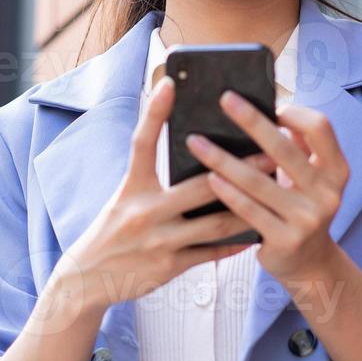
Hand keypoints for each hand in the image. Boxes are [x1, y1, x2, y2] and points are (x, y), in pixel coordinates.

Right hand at [42, 75, 276, 328]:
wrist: (88, 277)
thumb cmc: (114, 228)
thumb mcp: (125, 196)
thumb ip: (153, 177)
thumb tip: (194, 151)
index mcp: (131, 187)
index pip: (142, 143)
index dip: (154, 111)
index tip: (170, 83)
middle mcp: (143, 211)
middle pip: (199, 186)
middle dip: (238, 169)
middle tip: (269, 155)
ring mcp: (158, 240)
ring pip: (214, 222)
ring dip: (247, 207)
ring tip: (273, 192)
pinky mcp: (169, 266)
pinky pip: (211, 251)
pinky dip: (235, 242)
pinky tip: (255, 233)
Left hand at [185, 90, 346, 284]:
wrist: (308, 263)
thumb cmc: (299, 207)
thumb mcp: (309, 178)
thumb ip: (296, 146)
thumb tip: (263, 108)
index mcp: (337, 170)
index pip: (320, 128)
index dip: (295, 113)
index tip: (268, 104)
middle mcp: (328, 194)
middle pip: (284, 149)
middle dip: (252, 121)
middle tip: (224, 99)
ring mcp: (308, 219)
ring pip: (258, 181)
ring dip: (223, 159)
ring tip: (196, 142)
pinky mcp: (285, 240)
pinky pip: (249, 210)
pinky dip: (227, 192)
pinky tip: (209, 177)